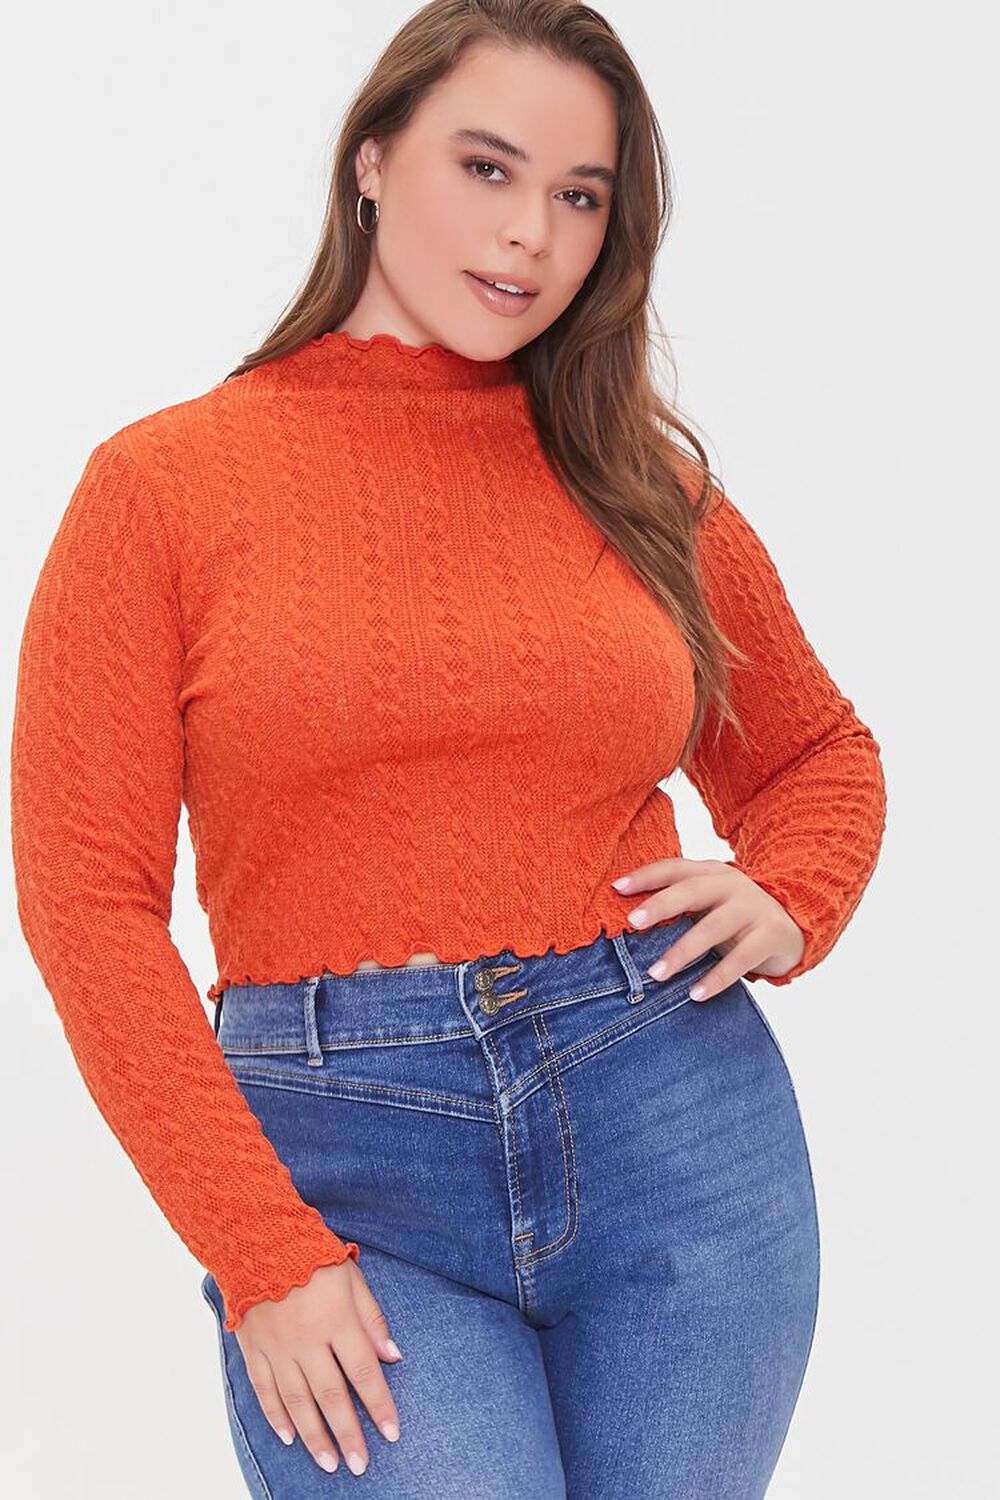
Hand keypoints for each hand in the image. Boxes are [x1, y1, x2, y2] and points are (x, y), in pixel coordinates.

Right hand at [234, 1257, 401, 1475]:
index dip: (379, 1405)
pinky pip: (265, 1390)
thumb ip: (371, 1318)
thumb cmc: (311, 1256)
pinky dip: (276, 1416)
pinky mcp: (254, 1348)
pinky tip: (289, 1437)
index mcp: (337, 1320)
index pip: (364, 1372)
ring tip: (329, 1463)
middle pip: (332, 1396)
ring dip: (315, 1436)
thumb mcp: (351, 1277)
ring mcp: (278, 1347)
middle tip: (360, 1465)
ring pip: (298, 1401)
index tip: (391, 1433)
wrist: (257, 1239)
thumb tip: (393, 1355)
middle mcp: (307, 1340)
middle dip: (349, 1434)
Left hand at [611, 857, 805, 1000]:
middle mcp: (732, 885)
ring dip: (682, 951)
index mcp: (712, 872)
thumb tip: (628, 923)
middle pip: (691, 891)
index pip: (674, 868)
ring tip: (657, 974)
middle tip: (632, 923)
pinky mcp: (770, 935)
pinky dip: (717, 978)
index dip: (645, 876)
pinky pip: (740, 959)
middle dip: (660, 906)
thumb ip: (680, 906)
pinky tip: (696, 994)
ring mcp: (754, 908)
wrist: (796, 925)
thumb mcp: (711, 903)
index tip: (616, 889)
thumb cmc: (737, 917)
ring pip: (713, 927)